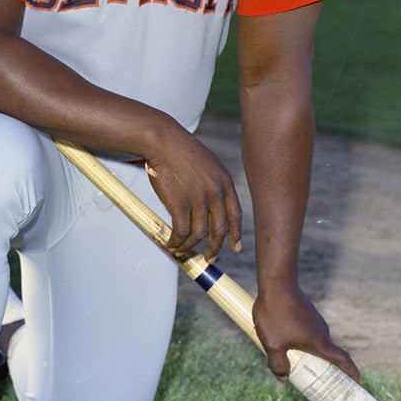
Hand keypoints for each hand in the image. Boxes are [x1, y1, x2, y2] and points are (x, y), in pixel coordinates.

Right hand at [145, 128, 242, 261]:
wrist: (164, 141)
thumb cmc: (182, 151)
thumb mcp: (208, 165)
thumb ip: (214, 185)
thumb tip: (212, 207)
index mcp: (225, 183)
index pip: (235, 215)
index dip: (235, 234)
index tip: (235, 247)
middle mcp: (216, 193)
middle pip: (219, 229)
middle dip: (215, 248)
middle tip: (209, 258)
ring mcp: (199, 199)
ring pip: (198, 234)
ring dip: (189, 246)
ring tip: (181, 250)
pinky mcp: (180, 204)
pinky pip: (181, 231)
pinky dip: (176, 242)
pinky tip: (171, 244)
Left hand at [253, 286, 360, 384]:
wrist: (276, 283)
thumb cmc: (276, 315)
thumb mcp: (272, 345)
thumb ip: (278, 364)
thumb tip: (283, 378)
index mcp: (320, 342)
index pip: (343, 360)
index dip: (352, 372)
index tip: (359, 383)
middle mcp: (322, 331)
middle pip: (329, 353)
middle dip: (327, 369)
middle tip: (322, 384)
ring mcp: (315, 320)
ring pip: (316, 341)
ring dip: (311, 353)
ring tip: (298, 365)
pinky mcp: (307, 312)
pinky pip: (308, 332)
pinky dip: (303, 341)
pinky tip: (286, 342)